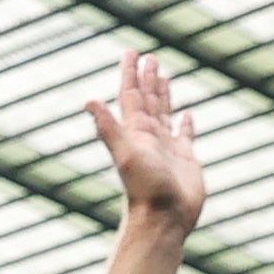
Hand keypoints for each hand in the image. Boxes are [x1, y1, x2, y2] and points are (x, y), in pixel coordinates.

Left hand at [83, 50, 204, 232]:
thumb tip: (88, 100)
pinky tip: (186, 115)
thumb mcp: (125, 154)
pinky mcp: (185, 160)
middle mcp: (149, 138)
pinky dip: (185, 124)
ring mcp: (167, 148)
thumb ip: (108, 127)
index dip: (131, 74)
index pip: (131, 96)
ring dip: (163, 95)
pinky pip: (185, 136)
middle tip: (148, 57)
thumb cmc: (144, 190)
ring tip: (163, 77)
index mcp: (135, 132)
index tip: (132, 52)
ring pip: (164, 114)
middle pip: (147, 101)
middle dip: (147, 79)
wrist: (163, 220)